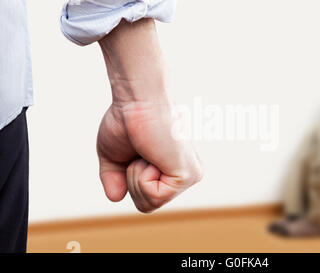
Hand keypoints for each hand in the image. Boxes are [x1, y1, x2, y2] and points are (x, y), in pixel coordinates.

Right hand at [96, 19, 201, 211]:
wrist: (137, 100)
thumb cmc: (127, 120)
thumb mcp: (114, 156)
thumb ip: (115, 178)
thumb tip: (116, 197)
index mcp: (173, 170)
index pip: (145, 199)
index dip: (128, 178)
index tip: (136, 150)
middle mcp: (186, 175)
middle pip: (147, 205)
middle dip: (131, 180)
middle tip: (141, 150)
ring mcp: (190, 177)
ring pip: (149, 204)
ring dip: (136, 176)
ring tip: (147, 150)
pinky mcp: (188, 176)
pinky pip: (154, 197)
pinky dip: (141, 176)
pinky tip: (153, 154)